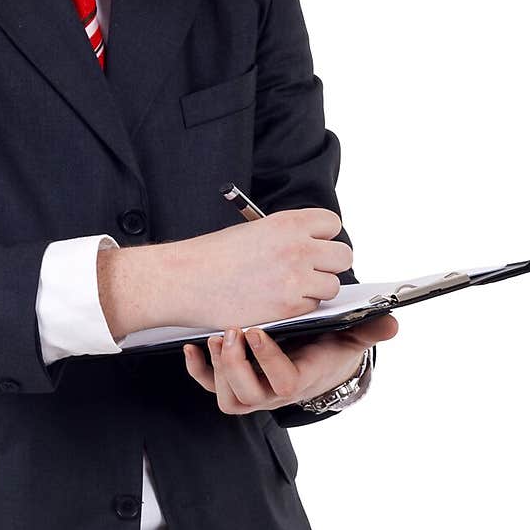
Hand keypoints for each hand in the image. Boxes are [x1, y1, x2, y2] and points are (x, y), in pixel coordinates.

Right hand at [171, 208, 351, 330]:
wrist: (186, 280)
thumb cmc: (215, 255)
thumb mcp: (255, 229)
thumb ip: (288, 235)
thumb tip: (313, 245)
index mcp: (288, 222)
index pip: (332, 224)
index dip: (323, 236)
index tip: (314, 244)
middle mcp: (298, 248)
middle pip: (343, 255)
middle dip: (329, 263)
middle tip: (311, 270)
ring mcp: (296, 279)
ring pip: (332, 285)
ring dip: (316, 288)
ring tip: (290, 288)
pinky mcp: (289, 307)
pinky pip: (313, 307)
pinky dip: (300, 307)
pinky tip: (277, 301)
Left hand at [182, 313, 398, 415]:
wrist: (316, 361)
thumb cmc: (330, 347)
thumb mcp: (350, 337)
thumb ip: (369, 330)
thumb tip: (392, 323)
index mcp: (302, 380)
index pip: (283, 382)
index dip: (268, 360)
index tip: (258, 331)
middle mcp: (274, 393)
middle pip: (248, 395)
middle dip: (236, 365)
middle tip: (231, 331)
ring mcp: (253, 392)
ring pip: (228, 397)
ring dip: (217, 369)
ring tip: (215, 337)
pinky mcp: (234, 385)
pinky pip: (210, 387)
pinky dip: (197, 370)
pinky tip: (191, 347)